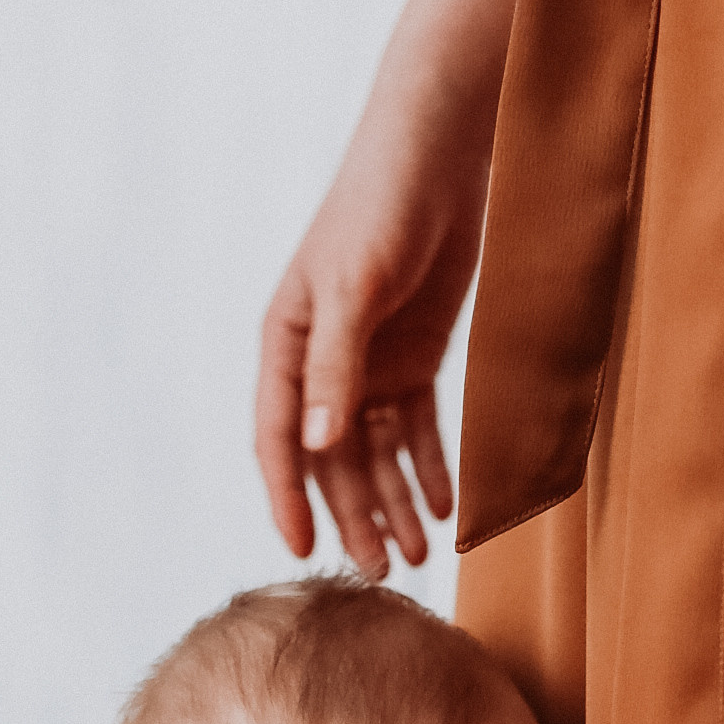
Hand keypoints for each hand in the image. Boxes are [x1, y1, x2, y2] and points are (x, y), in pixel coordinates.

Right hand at [254, 127, 485, 580]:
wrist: (438, 151)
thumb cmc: (380, 205)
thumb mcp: (354, 287)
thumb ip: (336, 366)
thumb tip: (315, 445)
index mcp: (287, 345)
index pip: (278, 438)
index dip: (289, 497)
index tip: (305, 550)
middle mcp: (321, 364)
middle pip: (332, 458)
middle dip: (354, 516)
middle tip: (378, 573)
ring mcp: (368, 363)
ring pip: (375, 453)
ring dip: (393, 503)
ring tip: (416, 556)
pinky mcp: (413, 357)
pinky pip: (416, 428)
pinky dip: (429, 467)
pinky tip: (444, 507)